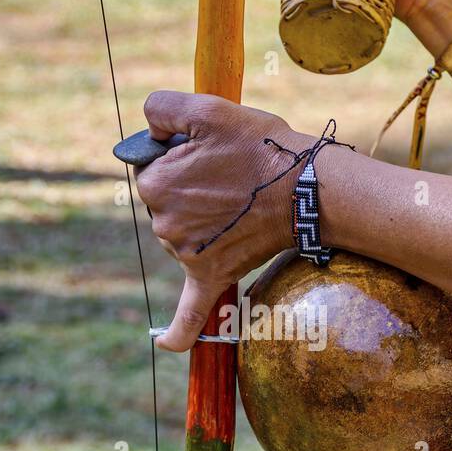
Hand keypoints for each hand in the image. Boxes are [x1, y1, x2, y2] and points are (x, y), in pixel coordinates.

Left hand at [137, 91, 304, 351]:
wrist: (305, 187)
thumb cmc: (260, 145)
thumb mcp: (207, 107)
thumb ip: (161, 107)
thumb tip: (146, 128)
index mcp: (155, 183)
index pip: (154, 168)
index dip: (181, 157)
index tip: (214, 155)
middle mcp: (163, 223)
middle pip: (166, 203)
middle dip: (191, 190)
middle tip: (231, 178)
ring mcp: (186, 253)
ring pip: (182, 235)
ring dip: (203, 221)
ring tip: (239, 202)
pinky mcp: (211, 276)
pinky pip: (190, 312)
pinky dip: (177, 332)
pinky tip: (163, 343)